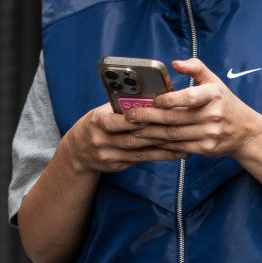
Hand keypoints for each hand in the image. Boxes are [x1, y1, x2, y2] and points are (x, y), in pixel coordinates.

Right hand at [63, 102, 186, 174]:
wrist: (78, 151)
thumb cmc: (96, 124)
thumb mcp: (102, 111)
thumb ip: (122, 107)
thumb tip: (150, 97)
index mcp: (97, 122)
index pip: (118, 120)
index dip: (137, 118)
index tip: (157, 113)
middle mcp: (102, 140)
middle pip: (133, 137)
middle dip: (157, 132)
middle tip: (179, 127)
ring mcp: (109, 156)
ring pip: (140, 151)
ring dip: (163, 147)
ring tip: (183, 142)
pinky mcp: (117, 165)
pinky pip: (141, 159)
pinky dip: (160, 156)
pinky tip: (175, 153)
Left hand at [130, 59, 261, 159]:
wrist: (245, 132)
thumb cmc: (226, 103)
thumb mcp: (215, 82)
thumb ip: (196, 68)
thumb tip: (175, 63)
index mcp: (214, 95)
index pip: (188, 97)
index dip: (168, 100)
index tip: (152, 99)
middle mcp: (213, 115)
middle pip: (174, 118)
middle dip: (148, 117)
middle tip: (130, 116)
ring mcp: (209, 134)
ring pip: (173, 134)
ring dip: (151, 133)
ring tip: (134, 129)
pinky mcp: (206, 149)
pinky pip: (179, 147)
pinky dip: (162, 144)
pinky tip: (150, 140)